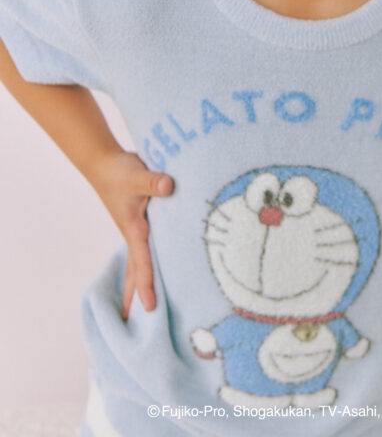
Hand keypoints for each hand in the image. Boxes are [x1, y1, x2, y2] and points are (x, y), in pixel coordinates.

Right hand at [87, 150, 173, 318]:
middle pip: (135, 272)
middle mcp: (134, 233)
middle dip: (135, 296)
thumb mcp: (137, 175)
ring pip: (139, 261)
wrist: (105, 162)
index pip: (142, 263)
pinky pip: (147, 247)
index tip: (149, 309)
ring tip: (143, 307)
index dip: (147, 286)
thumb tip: (169, 186)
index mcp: (134, 229)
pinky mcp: (140, 220)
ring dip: (141, 282)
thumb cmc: (119, 171)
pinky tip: (157, 266)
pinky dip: (149, 261)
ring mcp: (136, 228)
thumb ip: (154, 181)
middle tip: (133, 325)